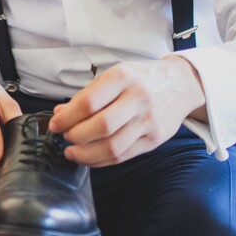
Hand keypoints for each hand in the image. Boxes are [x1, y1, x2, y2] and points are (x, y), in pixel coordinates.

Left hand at [48, 56, 205, 166]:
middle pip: (101, 127)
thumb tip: (60, 114)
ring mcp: (148, 121)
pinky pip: (123, 156)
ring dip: (86, 154)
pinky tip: (90, 157)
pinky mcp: (154, 140)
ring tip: (72, 151)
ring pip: (112, 147)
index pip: (89, 102)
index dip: (67, 117)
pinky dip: (101, 161)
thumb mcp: (114, 75)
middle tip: (64, 137)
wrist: (180, 83)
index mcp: (123, 78)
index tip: (55, 124)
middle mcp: (138, 99)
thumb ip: (87, 95)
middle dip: (75, 136)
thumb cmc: (141, 78)